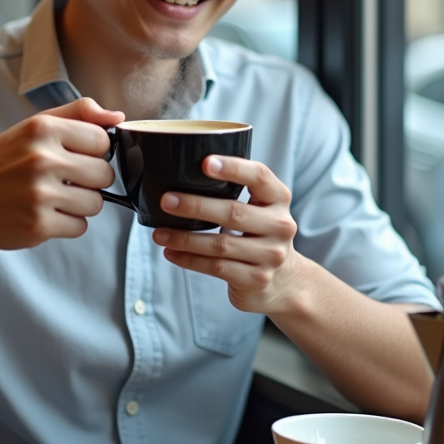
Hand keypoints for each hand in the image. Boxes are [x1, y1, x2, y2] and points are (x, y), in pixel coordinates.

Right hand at [0, 98, 123, 252]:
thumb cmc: (1, 164)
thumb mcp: (32, 128)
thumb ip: (77, 115)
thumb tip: (119, 118)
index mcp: (42, 129)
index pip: (102, 140)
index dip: (93, 152)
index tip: (74, 156)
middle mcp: (41, 159)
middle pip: (105, 173)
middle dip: (89, 180)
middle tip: (64, 180)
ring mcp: (40, 194)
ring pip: (96, 203)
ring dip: (80, 204)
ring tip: (53, 198)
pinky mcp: (39, 225)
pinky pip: (80, 226)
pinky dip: (67, 223)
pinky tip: (44, 214)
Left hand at [151, 156, 303, 314]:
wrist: (284, 280)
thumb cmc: (259, 234)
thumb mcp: (260, 208)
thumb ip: (235, 191)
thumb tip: (184, 175)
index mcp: (279, 198)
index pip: (259, 176)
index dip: (233, 168)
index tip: (206, 163)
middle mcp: (280, 225)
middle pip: (233, 212)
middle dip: (195, 206)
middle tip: (167, 201)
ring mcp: (270, 255)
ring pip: (220, 245)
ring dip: (185, 238)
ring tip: (159, 233)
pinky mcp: (256, 279)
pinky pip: (216, 268)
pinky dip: (189, 260)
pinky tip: (172, 252)